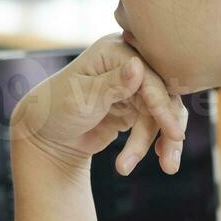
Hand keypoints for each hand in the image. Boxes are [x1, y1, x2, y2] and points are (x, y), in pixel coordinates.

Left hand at [13, 33, 188, 176]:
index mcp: (114, 51)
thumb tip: (138, 65)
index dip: (162, 105)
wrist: (46, 136)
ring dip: (165, 141)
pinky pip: (158, 124)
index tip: (173, 132)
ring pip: (164, 112)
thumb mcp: (82, 98)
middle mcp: (129, 64)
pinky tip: (161, 159)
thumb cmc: (56, 110)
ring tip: (166, 168)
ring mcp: (135, 86)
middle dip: (169, 128)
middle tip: (169, 161)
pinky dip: (159, 142)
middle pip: (163, 94)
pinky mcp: (137, 107)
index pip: (149, 76)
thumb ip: (112, 84)